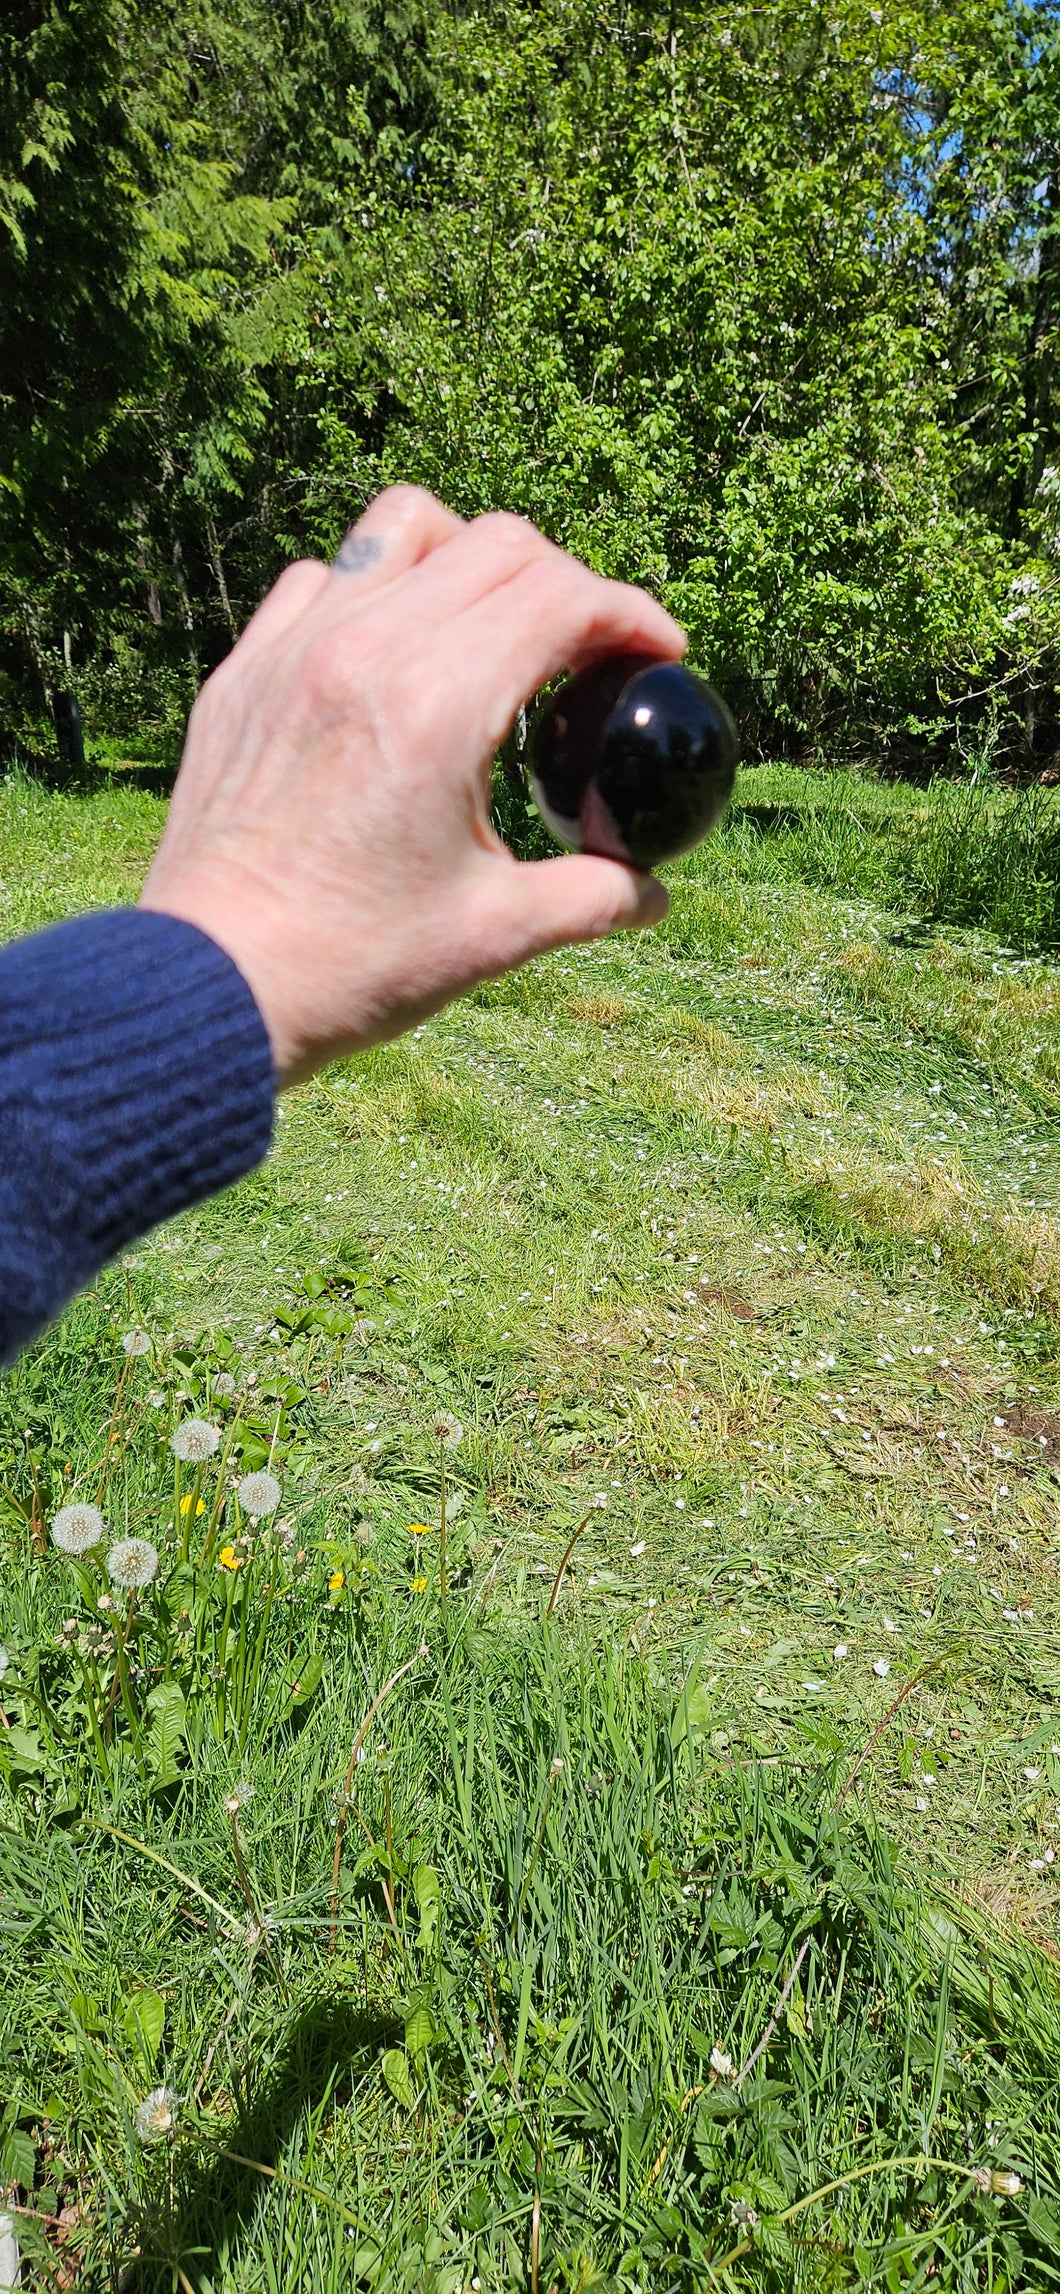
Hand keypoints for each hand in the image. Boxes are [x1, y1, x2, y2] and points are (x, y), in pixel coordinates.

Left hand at [140, 485, 684, 1083]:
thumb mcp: (494, 935)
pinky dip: (378, 589)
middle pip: (499, 544)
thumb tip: (652, 894)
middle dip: (568, 584)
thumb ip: (590, 898)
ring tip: (492, 626)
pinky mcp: (244, 669)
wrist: (211, 987)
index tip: (658, 655)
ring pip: (406, 528)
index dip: (632, 615)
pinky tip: (395, 656)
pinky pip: (323, 576)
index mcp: (437, 707)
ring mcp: (294, 649)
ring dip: (470, 558)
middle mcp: (364, 651)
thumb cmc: (350, 966)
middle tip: (588, 652)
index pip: (562, 598)